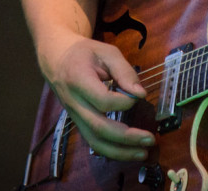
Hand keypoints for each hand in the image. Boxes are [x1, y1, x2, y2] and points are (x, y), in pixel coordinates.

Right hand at [41, 35, 155, 160]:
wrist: (57, 59)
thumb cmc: (85, 53)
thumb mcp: (106, 52)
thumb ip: (124, 71)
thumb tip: (140, 94)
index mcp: (78, 79)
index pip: (102, 100)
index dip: (124, 103)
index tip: (139, 96)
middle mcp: (74, 102)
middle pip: (99, 127)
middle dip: (127, 137)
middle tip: (150, 139)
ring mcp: (74, 116)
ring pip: (94, 141)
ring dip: (120, 151)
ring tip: (143, 153)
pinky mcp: (78, 123)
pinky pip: (93, 142)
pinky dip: (112, 151)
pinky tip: (129, 151)